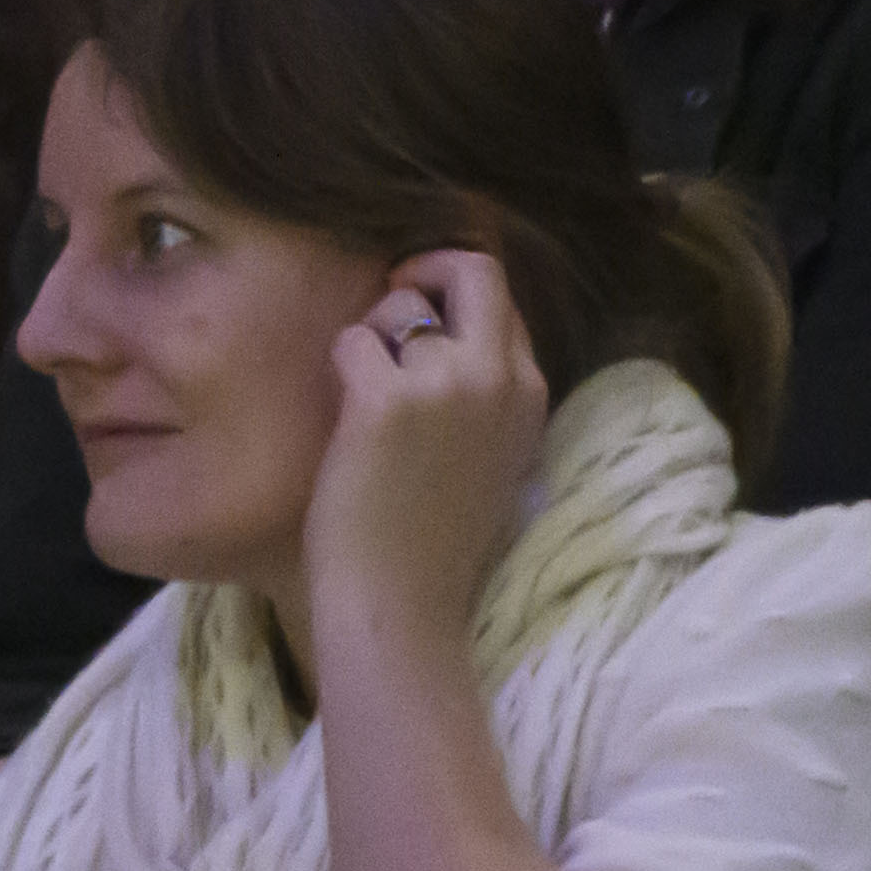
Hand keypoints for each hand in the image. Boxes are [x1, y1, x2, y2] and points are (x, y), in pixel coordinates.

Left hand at [301, 245, 548, 653]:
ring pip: (398, 304)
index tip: (419, 304)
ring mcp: (448, 384)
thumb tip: (445, 326)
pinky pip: (351, 340)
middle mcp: (500, 377)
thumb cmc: (433, 536)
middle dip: (424, 268)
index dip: (453, 290)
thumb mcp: (492, 452)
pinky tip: (345, 421)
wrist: (404, 602)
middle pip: (473, 270)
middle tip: (388, 295)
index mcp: (532, 392)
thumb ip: (483, 389)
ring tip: (365, 401)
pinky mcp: (388, 399)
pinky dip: (338, 369)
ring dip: (370, 337)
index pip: (502, 299)